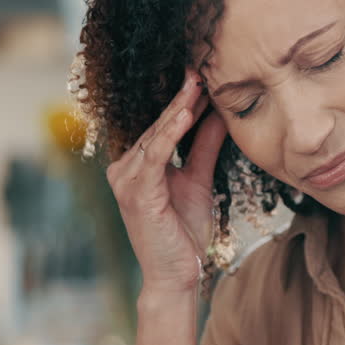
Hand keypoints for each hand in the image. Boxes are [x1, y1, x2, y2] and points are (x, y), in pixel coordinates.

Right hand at [105, 71, 227, 293]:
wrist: (178, 275)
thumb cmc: (184, 233)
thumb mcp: (199, 181)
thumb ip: (204, 148)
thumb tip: (219, 114)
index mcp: (137, 165)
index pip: (162, 126)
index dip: (183, 101)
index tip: (204, 75)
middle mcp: (125, 169)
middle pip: (158, 126)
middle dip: (182, 98)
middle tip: (201, 69)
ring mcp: (126, 181)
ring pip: (156, 136)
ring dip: (178, 110)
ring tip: (197, 84)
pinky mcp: (136, 193)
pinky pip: (155, 156)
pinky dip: (170, 134)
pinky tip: (185, 114)